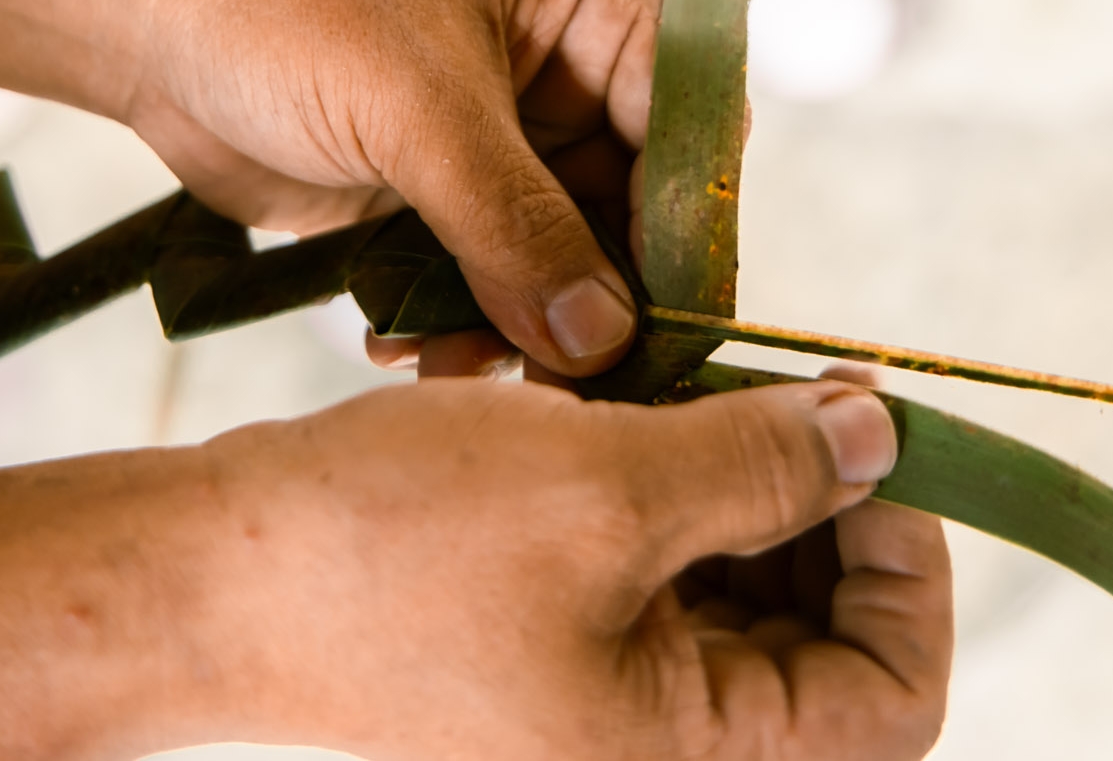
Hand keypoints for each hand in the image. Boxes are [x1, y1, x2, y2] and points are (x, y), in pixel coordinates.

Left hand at [121, 0, 658, 376]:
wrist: (140, 9)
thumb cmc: (284, 4)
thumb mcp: (419, 111)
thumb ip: (519, 229)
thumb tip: (606, 340)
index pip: (685, 127)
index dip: (679, 231)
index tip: (661, 332)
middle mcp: (557, 67)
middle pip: (624, 210)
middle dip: (589, 300)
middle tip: (561, 389)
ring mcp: (490, 134)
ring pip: (551, 258)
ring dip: (514, 325)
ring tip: (454, 371)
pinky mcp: (427, 190)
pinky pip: (476, 277)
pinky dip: (453, 322)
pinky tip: (401, 351)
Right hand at [201, 372, 950, 759]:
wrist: (203, 576)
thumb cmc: (390, 547)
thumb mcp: (603, 484)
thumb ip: (762, 464)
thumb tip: (878, 434)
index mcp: (684, 760)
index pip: (887, 696)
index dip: (908, 561)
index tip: (870, 440)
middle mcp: (649, 752)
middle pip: (813, 644)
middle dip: (815, 507)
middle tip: (779, 390)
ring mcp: (591, 705)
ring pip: (728, 600)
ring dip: (731, 489)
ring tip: (685, 390)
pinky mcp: (538, 650)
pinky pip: (643, 583)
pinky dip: (655, 497)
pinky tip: (614, 416)